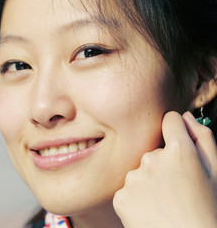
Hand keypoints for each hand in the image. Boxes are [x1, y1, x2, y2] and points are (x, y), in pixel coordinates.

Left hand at [113, 111, 216, 227]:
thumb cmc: (208, 211)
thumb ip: (203, 138)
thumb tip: (184, 117)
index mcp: (179, 151)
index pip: (170, 120)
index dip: (175, 129)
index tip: (177, 142)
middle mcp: (152, 159)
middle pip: (154, 150)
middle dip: (164, 165)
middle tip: (177, 189)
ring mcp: (133, 178)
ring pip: (140, 170)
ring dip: (149, 181)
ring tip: (164, 202)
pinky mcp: (120, 196)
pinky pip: (128, 189)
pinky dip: (137, 197)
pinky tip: (151, 210)